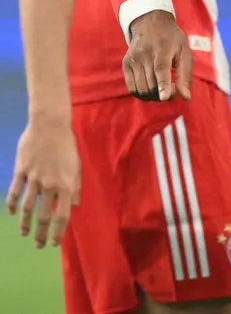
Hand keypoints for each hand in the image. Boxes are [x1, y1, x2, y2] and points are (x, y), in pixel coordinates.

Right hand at [6, 119, 79, 248]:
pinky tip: (12, 212)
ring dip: (25, 223)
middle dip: (40, 233)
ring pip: (27, 207)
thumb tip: (75, 204)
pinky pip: (14, 191)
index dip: (58, 232)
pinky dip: (12, 204)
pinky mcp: (21, 171)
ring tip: (24, 233)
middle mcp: (49, 184)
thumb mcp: (76, 166)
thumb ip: (75, 186)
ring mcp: (33, 178)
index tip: (54, 243)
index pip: (63, 215)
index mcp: (66, 184)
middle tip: (38, 245)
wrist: (50, 126)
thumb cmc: (66, 145)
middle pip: (43, 216)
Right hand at [124, 10, 192, 101]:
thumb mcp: (185, 52)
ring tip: (162, 90)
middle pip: (151, 84)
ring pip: (141, 89)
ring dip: (153, 96)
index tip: (165, 97)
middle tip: (173, 91)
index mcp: (162, 48)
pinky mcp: (126, 64)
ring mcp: (133, 59)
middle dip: (163, 94)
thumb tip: (186, 98)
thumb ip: (185, 75)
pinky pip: (132, 88)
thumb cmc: (173, 41)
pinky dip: (142, 94)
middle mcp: (144, 54)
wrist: (151, 24)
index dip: (163, 84)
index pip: (161, 68)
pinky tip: (151, 89)